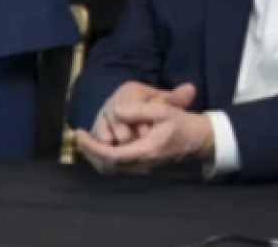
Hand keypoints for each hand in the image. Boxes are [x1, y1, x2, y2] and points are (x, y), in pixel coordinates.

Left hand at [75, 91, 214, 174]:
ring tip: (85, 138)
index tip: (80, 134)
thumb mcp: (163, 111)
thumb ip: (139, 111)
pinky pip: (119, 164)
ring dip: (96, 154)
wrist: (199, 139)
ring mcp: (143, 166)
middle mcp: (142, 163)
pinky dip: (105, 154)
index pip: (111, 155)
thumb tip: (116, 111)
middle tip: (78, 135)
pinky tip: (100, 142)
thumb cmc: (182, 123)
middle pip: (107, 165)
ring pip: (112, 166)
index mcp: (146, 151)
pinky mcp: (143, 164)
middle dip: (90, 151)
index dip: (93, 146)